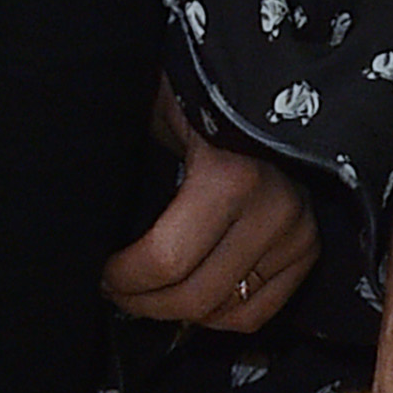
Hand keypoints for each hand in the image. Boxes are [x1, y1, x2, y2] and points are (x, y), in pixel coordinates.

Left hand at [100, 87, 320, 337]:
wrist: (264, 80)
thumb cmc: (199, 94)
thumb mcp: (158, 115)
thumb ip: (132, 167)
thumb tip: (83, 221)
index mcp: (231, 176)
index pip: (165, 260)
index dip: (124, 278)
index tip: (104, 271)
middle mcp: (274, 209)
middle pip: (196, 297)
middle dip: (145, 302)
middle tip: (119, 290)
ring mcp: (297, 231)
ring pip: (227, 311)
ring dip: (181, 312)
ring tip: (152, 292)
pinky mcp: (309, 247)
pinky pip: (260, 310)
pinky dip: (222, 313)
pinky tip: (194, 295)